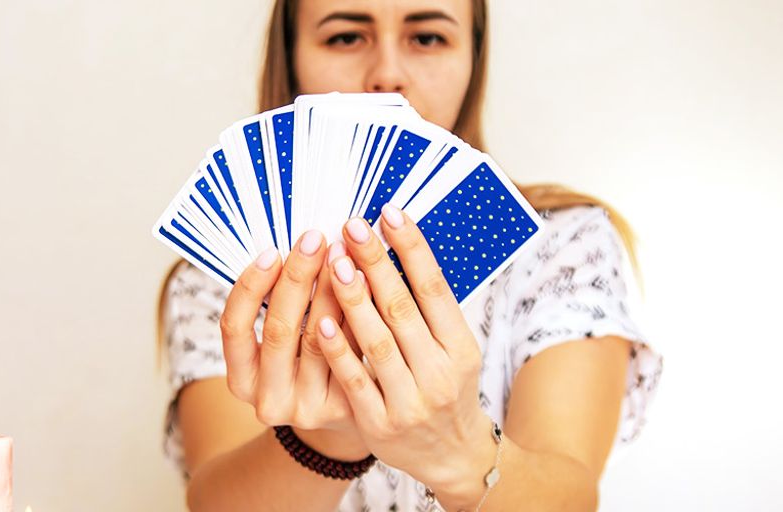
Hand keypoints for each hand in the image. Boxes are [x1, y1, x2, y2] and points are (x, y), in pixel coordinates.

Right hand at [220, 231, 367, 459]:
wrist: (346, 415)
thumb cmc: (309, 364)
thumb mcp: (283, 343)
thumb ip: (280, 304)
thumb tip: (296, 245)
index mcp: (241, 381)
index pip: (234, 328)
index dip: (250, 287)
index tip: (270, 251)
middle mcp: (269, 400)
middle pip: (279, 330)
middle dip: (296, 278)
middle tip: (315, 239)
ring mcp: (307, 409)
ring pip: (318, 339)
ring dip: (331, 290)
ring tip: (345, 252)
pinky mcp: (344, 409)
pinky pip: (351, 352)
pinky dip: (358, 314)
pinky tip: (368, 282)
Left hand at [315, 205, 497, 501]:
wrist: (454, 456)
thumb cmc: (447, 388)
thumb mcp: (454, 349)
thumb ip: (430, 309)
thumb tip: (399, 245)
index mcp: (461, 348)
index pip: (435, 288)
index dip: (412, 248)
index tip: (389, 212)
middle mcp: (440, 373)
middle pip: (403, 309)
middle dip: (375, 263)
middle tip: (351, 226)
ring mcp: (410, 401)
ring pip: (377, 342)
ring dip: (353, 298)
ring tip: (334, 260)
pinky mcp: (381, 423)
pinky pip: (355, 380)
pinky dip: (339, 349)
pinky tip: (322, 319)